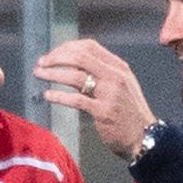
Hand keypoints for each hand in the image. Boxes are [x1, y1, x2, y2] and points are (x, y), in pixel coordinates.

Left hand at [33, 39, 156, 160]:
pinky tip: (48, 96)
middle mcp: (114, 76)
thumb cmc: (129, 112)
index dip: (67, 47)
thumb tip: (73, 66)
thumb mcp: (120, 85)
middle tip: (41, 63)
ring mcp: (109, 93)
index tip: (52, 54)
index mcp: (118, 67)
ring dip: (53, 74)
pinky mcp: (103, 111)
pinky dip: (59, 96)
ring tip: (39, 74)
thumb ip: (101, 74)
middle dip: (56, 58)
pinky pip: (76, 100)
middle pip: (79, 57)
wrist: (144, 136)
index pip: (89, 46)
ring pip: (75, 76)